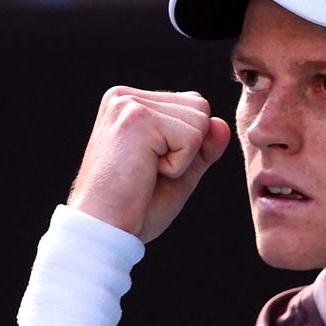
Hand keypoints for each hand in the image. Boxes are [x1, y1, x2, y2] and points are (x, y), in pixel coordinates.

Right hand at [67, 86, 230, 241]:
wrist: (103, 229)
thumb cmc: (135, 206)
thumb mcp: (179, 172)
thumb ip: (203, 147)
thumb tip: (222, 124)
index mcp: (128, 103)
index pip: (191, 104)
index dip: (188, 143)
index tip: (151, 166)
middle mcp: (124, 96)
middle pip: (199, 107)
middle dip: (188, 148)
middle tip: (148, 171)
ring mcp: (128, 104)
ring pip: (200, 120)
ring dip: (183, 158)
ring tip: (146, 171)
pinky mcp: (138, 119)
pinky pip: (193, 138)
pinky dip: (179, 165)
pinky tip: (146, 173)